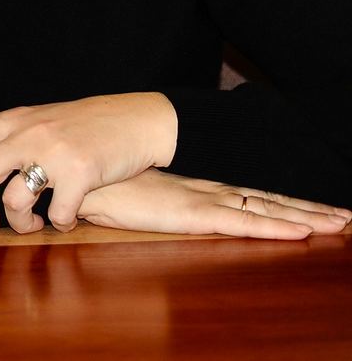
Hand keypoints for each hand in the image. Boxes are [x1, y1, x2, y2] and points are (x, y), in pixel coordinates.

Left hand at [0, 93, 178, 232]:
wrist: (140, 119)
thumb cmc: (93, 125)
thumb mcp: (47, 121)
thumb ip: (19, 138)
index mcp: (16, 121)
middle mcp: (28, 133)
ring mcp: (52, 151)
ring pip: (15, 198)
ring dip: (21, 223)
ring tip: (32, 228)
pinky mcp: (80, 171)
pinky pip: (58, 213)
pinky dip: (60, 225)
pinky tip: (68, 221)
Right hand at [79, 170, 351, 237]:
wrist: (78, 171)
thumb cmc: (98, 183)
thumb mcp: (132, 194)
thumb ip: (148, 198)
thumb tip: (148, 200)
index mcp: (196, 183)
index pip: (252, 190)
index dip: (287, 198)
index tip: (320, 204)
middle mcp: (207, 188)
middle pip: (268, 198)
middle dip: (310, 207)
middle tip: (348, 216)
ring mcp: (203, 199)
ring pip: (267, 209)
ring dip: (307, 217)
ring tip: (344, 224)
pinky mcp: (193, 213)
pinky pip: (244, 224)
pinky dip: (276, 228)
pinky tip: (304, 233)